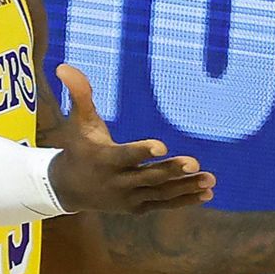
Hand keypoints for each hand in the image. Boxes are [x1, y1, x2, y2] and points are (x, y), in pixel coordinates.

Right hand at [45, 64, 215, 213]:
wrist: (68, 188)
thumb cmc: (79, 147)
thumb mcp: (78, 122)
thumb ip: (79, 94)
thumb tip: (64, 66)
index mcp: (105, 159)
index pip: (126, 155)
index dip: (142, 151)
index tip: (162, 146)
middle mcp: (118, 182)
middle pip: (149, 176)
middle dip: (172, 170)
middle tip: (195, 162)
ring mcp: (129, 197)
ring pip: (160, 193)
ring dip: (186, 187)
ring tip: (210, 180)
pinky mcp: (138, 207)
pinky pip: (164, 204)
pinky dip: (185, 200)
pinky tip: (207, 194)